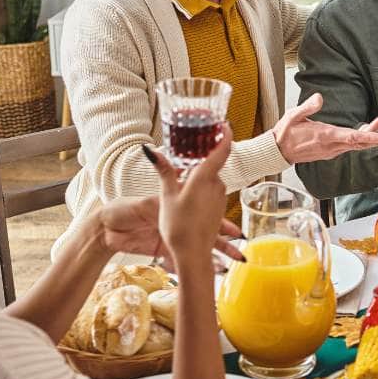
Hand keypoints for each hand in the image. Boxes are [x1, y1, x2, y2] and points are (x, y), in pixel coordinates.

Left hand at [95, 194, 243, 265]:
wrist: (105, 231)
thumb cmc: (122, 210)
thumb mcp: (144, 204)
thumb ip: (160, 199)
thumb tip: (170, 186)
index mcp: (174, 205)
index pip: (202, 211)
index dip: (218, 219)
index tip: (234, 228)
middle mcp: (177, 220)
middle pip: (205, 230)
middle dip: (223, 238)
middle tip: (239, 245)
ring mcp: (172, 237)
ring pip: (198, 246)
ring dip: (215, 254)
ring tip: (230, 263)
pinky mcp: (164, 252)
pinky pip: (182, 260)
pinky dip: (197, 265)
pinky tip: (211, 271)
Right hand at [145, 128, 241, 264]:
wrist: (192, 254)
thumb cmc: (178, 226)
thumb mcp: (166, 196)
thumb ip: (164, 171)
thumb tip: (151, 151)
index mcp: (205, 178)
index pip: (221, 150)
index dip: (226, 135)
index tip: (226, 124)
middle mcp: (218, 186)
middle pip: (214, 166)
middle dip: (204, 160)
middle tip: (192, 153)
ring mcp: (221, 198)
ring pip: (213, 180)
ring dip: (202, 178)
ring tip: (184, 183)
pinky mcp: (221, 209)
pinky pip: (213, 193)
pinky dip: (204, 191)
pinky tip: (190, 199)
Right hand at [274, 93, 377, 162]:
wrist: (277, 151)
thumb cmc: (285, 132)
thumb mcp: (293, 115)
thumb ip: (308, 107)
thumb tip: (320, 97)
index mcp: (325, 136)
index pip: (354, 138)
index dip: (372, 137)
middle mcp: (331, 146)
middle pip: (360, 144)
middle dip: (377, 139)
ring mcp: (331, 151)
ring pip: (355, 145)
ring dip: (369, 137)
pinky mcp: (329, 152)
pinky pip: (348, 146)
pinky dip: (359, 140)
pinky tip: (364, 131)